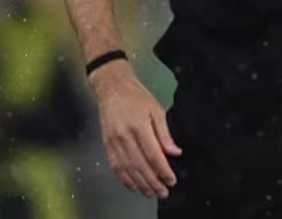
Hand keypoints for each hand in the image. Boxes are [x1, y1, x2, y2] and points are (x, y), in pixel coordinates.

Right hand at [90, 60, 182, 198]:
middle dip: (152, 182)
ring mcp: (113, 142)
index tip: (172, 180)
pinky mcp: (107, 145)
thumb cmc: (138, 97)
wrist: (113, 89)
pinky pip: (115, 167)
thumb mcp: (156, 110)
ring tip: (151, 193)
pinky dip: (125, 179)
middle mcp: (124, 137)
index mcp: (139, 126)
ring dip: (139, 184)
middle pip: (139, 165)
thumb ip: (164, 134)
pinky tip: (134, 186)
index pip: (152, 154)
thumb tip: (175, 152)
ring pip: (127, 169)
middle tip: (164, 192)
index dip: (163, 170)